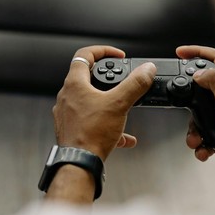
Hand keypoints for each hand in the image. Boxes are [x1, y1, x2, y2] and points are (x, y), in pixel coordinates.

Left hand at [53, 45, 155, 160]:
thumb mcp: (119, 104)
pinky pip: (91, 122)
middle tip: (121, 80)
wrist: (78, 163)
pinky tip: (124, 137)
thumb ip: (135, 84)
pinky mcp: (72, 129)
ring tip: (122, 108)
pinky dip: (107, 125)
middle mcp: (67, 96)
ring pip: (90, 102)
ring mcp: (67, 114)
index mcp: (74, 84)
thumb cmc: (91, 134)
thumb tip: (147, 69)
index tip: (117, 55)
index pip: (84, 55)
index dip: (103, 50)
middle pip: (86, 78)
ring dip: (107, 103)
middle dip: (107, 79)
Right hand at [177, 45, 214, 182]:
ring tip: (196, 137)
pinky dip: (201, 140)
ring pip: (202, 111)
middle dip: (190, 97)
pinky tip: (204, 147)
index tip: (180, 52)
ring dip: (194, 126)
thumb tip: (200, 74)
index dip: (198, 51)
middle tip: (181, 100)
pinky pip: (206, 130)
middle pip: (205, 85)